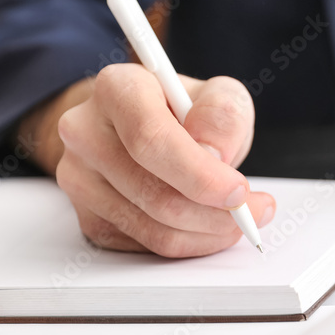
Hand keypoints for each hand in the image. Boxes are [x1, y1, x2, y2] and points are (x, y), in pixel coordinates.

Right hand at [26, 64, 274, 256]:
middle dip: (217, 212)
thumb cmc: (180, 108)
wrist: (140, 126)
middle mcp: (87, 132)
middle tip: (254, 210)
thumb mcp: (217, 94)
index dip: (199, 174)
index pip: (151, 139)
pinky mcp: (88, 217)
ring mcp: (80, 179)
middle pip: (154, 192)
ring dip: (209, 232)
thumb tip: (215, 157)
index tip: (239, 191)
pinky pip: (147, 246)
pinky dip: (190, 243)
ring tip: (240, 217)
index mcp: (117, 89)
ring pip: (153, 228)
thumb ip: (223, 114)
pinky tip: (209, 224)